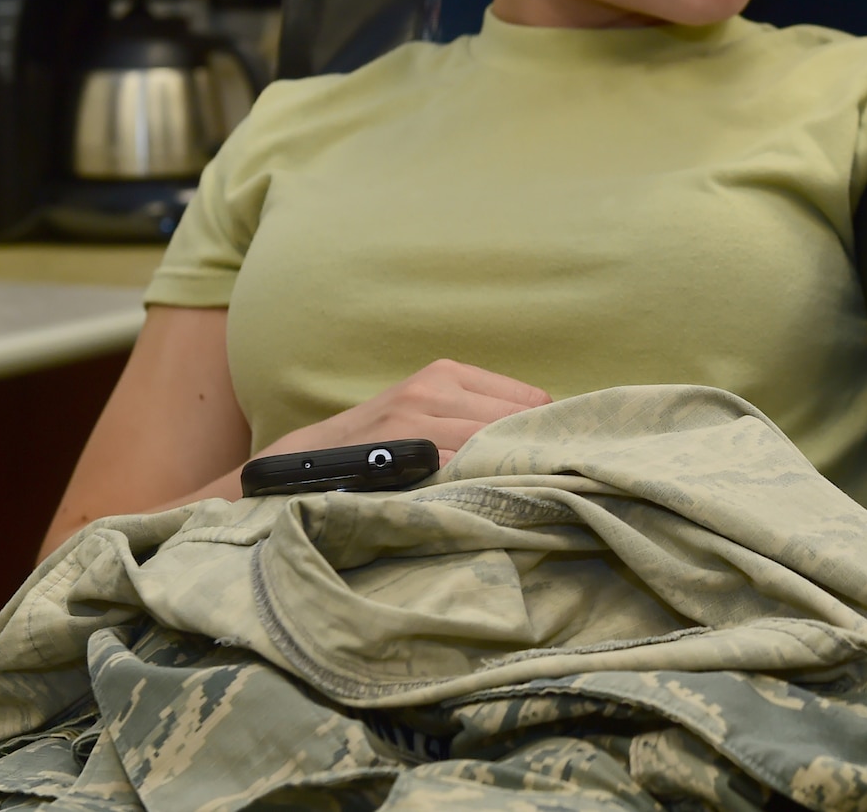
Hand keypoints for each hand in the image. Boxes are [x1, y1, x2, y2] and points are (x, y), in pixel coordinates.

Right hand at [262, 358, 550, 463]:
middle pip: (516, 421)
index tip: (554, 452)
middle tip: (548, 476)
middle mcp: (435, 387)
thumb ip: (478, 412)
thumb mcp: (428, 407)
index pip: (528, 398)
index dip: (544, 428)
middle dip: (531, 449)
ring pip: (491, 444)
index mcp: (448, 372)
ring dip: (507, 467)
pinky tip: (482, 495)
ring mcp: (418, 419)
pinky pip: (461, 468)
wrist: (312, 458)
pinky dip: (476, 482)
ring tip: (521, 488)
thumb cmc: (383, 438)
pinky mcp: (404, 450)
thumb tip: (544, 431)